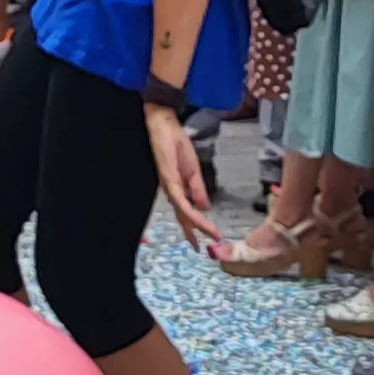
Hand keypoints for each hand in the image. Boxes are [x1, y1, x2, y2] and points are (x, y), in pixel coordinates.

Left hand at [143, 103, 220, 251]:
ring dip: (195, 224)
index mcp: (177, 189)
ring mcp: (168, 185)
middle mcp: (170, 190)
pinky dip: (189, 209)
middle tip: (202, 249)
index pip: (186, 212)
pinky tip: (198, 216)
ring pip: (182, 211)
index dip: (196, 227)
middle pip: (183, 216)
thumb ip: (198, 189)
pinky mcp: (168, 178)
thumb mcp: (193, 170)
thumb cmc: (176, 142)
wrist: (165, 124)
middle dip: (194, 233)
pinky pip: (180, 198)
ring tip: (207, 236)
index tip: (208, 239)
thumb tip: (205, 208)